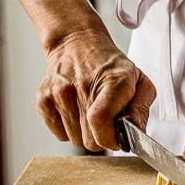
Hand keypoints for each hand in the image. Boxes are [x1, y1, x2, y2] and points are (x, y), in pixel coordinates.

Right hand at [38, 28, 155, 151]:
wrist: (77, 45)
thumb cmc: (110, 66)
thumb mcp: (139, 81)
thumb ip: (141, 109)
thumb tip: (136, 133)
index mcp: (112, 81)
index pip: (100, 120)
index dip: (109, 138)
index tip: (117, 139)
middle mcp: (82, 86)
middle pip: (89, 140)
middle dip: (101, 138)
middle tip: (107, 122)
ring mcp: (59, 93)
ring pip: (74, 140)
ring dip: (85, 133)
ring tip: (91, 113)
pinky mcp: (43, 100)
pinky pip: (59, 134)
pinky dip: (69, 130)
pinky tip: (76, 111)